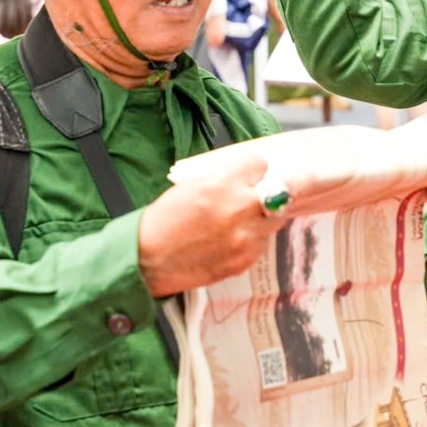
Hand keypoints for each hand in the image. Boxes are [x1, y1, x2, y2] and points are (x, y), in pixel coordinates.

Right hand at [138, 153, 288, 297]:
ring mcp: (245, 238)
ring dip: (260, 220)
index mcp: (224, 183)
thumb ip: (224, 180)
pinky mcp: (244, 260)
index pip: (260, 165)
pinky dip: (252, 241)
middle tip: (247, 201)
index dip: (252, 171)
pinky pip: (261, 244)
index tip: (248, 176)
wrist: (149, 258)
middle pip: (276, 194)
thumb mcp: (193, 185)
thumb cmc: (165, 221)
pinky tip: (231, 242)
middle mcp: (240, 209)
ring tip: (237, 224)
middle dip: (263, 195)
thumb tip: (247, 179)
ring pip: (273, 221)